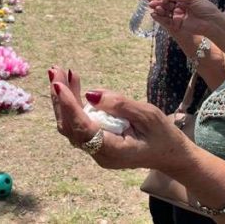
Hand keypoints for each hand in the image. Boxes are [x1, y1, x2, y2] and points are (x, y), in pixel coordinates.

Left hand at [47, 66, 189, 171]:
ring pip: (70, 125)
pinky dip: (72, 104)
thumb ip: (119, 105)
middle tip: (55, 71)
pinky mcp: (95, 143)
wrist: (169, 155)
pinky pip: (78, 123)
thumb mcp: (148, 115)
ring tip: (58, 72)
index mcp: (113, 150)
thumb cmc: (162, 135)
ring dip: (62, 99)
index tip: (58, 85)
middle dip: (60, 98)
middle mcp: (99, 153)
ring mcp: (95, 150)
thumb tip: (90, 94)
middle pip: (70, 126)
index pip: (83, 128)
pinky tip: (72, 83)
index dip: (69, 106)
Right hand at [149, 0, 223, 36]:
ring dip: (159, 9)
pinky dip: (160, 18)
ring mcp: (178, 16)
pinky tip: (154, 14)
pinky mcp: (177, 24)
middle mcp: (179, 7)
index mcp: (183, 0)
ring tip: (153, 7)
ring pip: (166, 12)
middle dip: (159, 2)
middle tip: (151, 1)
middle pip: (167, 4)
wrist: (211, 22)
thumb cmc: (205, 8)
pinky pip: (167, 21)